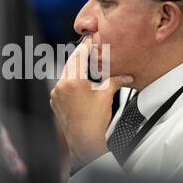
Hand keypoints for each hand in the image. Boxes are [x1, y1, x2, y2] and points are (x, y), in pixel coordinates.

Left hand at [50, 36, 133, 164]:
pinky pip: (62, 86)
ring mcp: (56, 95)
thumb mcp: (107, 96)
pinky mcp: (55, 102)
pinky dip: (70, 82)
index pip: (78, 56)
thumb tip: (126, 76)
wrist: (85, 142)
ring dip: (75, 70)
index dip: (85, 46)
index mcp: (72, 81)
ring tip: (87, 68)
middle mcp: (61, 86)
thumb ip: (116, 80)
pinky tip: (80, 84)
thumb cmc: (94, 122)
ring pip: (65, 75)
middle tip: (89, 51)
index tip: (89, 40)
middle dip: (80, 57)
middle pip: (70, 64)